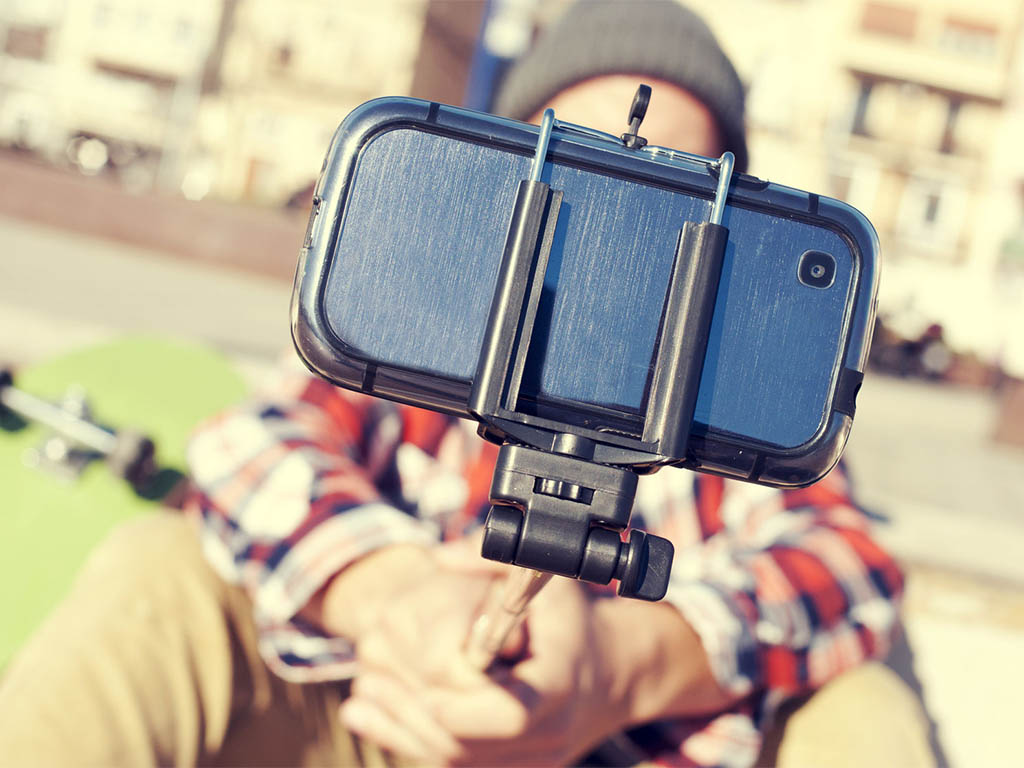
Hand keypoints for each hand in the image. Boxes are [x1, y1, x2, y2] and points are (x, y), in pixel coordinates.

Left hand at [341, 553, 626, 765]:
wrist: (615, 674)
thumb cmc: (574, 623)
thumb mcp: (543, 581)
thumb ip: (491, 562)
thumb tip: (440, 556)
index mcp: (560, 688)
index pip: (504, 715)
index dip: (454, 701)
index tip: (418, 678)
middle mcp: (547, 737)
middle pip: (465, 742)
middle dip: (410, 710)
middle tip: (366, 679)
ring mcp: (530, 762)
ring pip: (454, 759)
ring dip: (402, 726)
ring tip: (362, 695)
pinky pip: (455, 762)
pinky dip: (410, 738)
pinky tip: (370, 715)